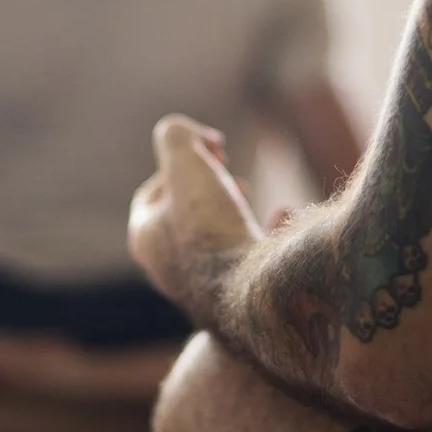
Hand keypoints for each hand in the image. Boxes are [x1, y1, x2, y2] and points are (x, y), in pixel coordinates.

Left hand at [128, 114, 261, 318]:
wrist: (253, 295)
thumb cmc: (212, 230)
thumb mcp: (185, 164)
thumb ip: (176, 136)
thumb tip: (188, 135)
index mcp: (146, 240)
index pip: (153, 192)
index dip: (180, 162)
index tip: (213, 149)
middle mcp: (171, 268)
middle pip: (184, 215)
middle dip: (208, 186)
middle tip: (228, 172)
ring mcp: (209, 286)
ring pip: (217, 236)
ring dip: (233, 206)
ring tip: (244, 191)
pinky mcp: (245, 294)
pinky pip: (255, 255)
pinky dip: (270, 230)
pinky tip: (284, 212)